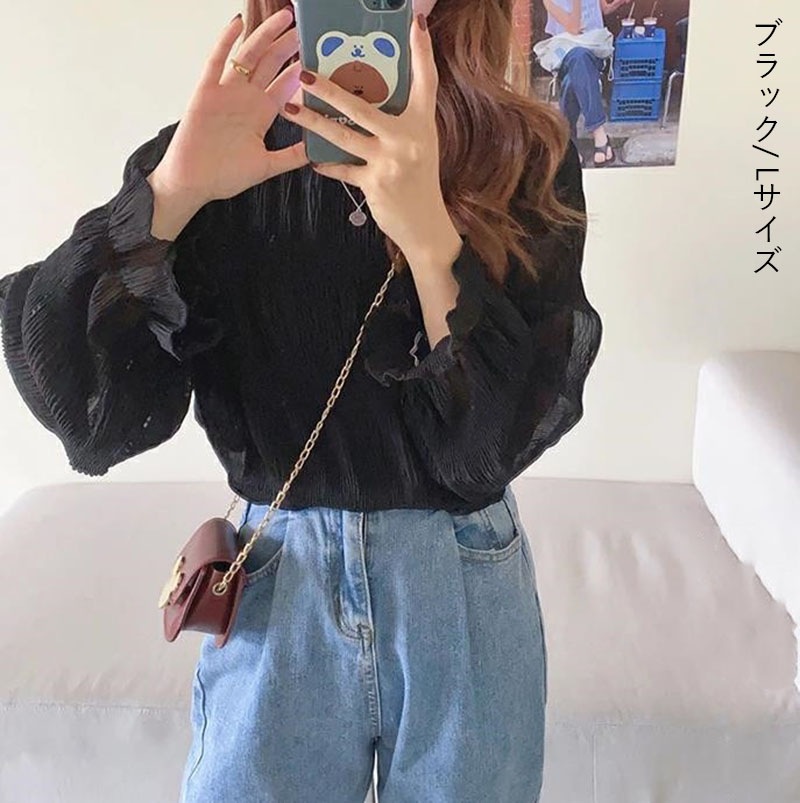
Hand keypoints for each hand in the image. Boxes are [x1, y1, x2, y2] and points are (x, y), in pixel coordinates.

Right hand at [153, 7, 308, 205]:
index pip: (285, 86)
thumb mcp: (267, 166)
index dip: (300, 70)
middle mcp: (245, 99)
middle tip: (305, 28)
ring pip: (250, 56)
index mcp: (260, 115)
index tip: (316, 55)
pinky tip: (237, 23)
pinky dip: (225, 42)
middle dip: (288, 46)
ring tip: (284, 18)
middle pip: (271, 64)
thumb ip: (290, 156)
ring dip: (266, 36)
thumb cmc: (224, 176)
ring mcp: (226, 93)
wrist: (193, 183)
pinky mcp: (206, 92)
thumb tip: (316, 152)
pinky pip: (216, 61)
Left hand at [279, 14, 460, 269]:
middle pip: (362, 106)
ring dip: (313, 121)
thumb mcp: (421, 145)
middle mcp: (408, 139)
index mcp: (423, 124)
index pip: (426, 80)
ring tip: (290, 108)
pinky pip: (343, 169)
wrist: (425, 225)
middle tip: (304, 71)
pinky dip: (327, 164)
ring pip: (343, 135)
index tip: (415, 22)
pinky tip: (312, 159)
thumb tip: (378, 93)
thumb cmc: (420, 182)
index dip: (421, 51)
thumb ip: (403, 121)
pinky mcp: (374, 183)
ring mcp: (390, 162)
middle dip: (330, 88)